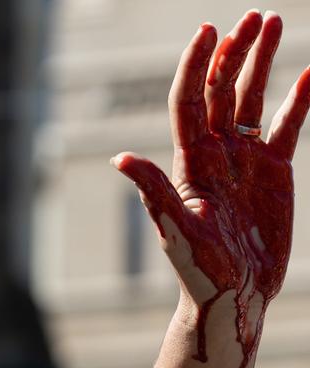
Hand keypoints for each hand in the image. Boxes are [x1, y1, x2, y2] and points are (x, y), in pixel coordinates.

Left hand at [114, 11, 309, 356]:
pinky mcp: (273, 173)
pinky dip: (298, 100)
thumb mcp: (176, 229)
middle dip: (235, 52)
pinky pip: (287, 127)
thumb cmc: (198, 269)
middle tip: (254, 16)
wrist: (232, 295)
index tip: (208, 30)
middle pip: (222, 91)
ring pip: (253, 100)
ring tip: (274, 22)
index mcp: (190, 163)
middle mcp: (215, 154)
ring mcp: (244, 161)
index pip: (190, 102)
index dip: (197, 66)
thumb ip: (153, 191)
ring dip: (261, 62)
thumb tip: (119, 158)